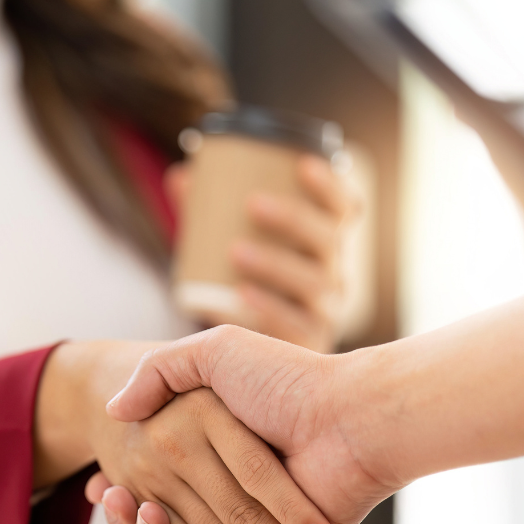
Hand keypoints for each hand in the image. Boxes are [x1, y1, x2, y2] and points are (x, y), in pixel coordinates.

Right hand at [35, 342, 335, 523]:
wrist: (349, 417)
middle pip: (167, 514)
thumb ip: (162, 369)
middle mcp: (229, 482)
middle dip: (135, 516)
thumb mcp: (216, 352)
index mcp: (212, 445)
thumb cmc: (282, 380)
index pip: (156, 475)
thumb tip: (115, 408)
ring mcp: (252, 516)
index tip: (101, 487)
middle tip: (113, 501)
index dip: (126, 484)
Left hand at [167, 155, 356, 351]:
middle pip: (327, 240)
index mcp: (324, 245)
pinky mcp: (310, 341)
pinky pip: (297, 325)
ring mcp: (326, 311)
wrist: (257, 359)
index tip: (302, 164)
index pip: (343, 210)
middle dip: (294, 218)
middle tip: (253, 203)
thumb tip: (180, 177)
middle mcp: (333, 274)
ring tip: (235, 250)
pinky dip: (269, 308)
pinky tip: (242, 294)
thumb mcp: (229, 247)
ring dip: (276, 263)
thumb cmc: (248, 286)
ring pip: (314, 282)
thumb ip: (208, 214)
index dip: (330, 186)